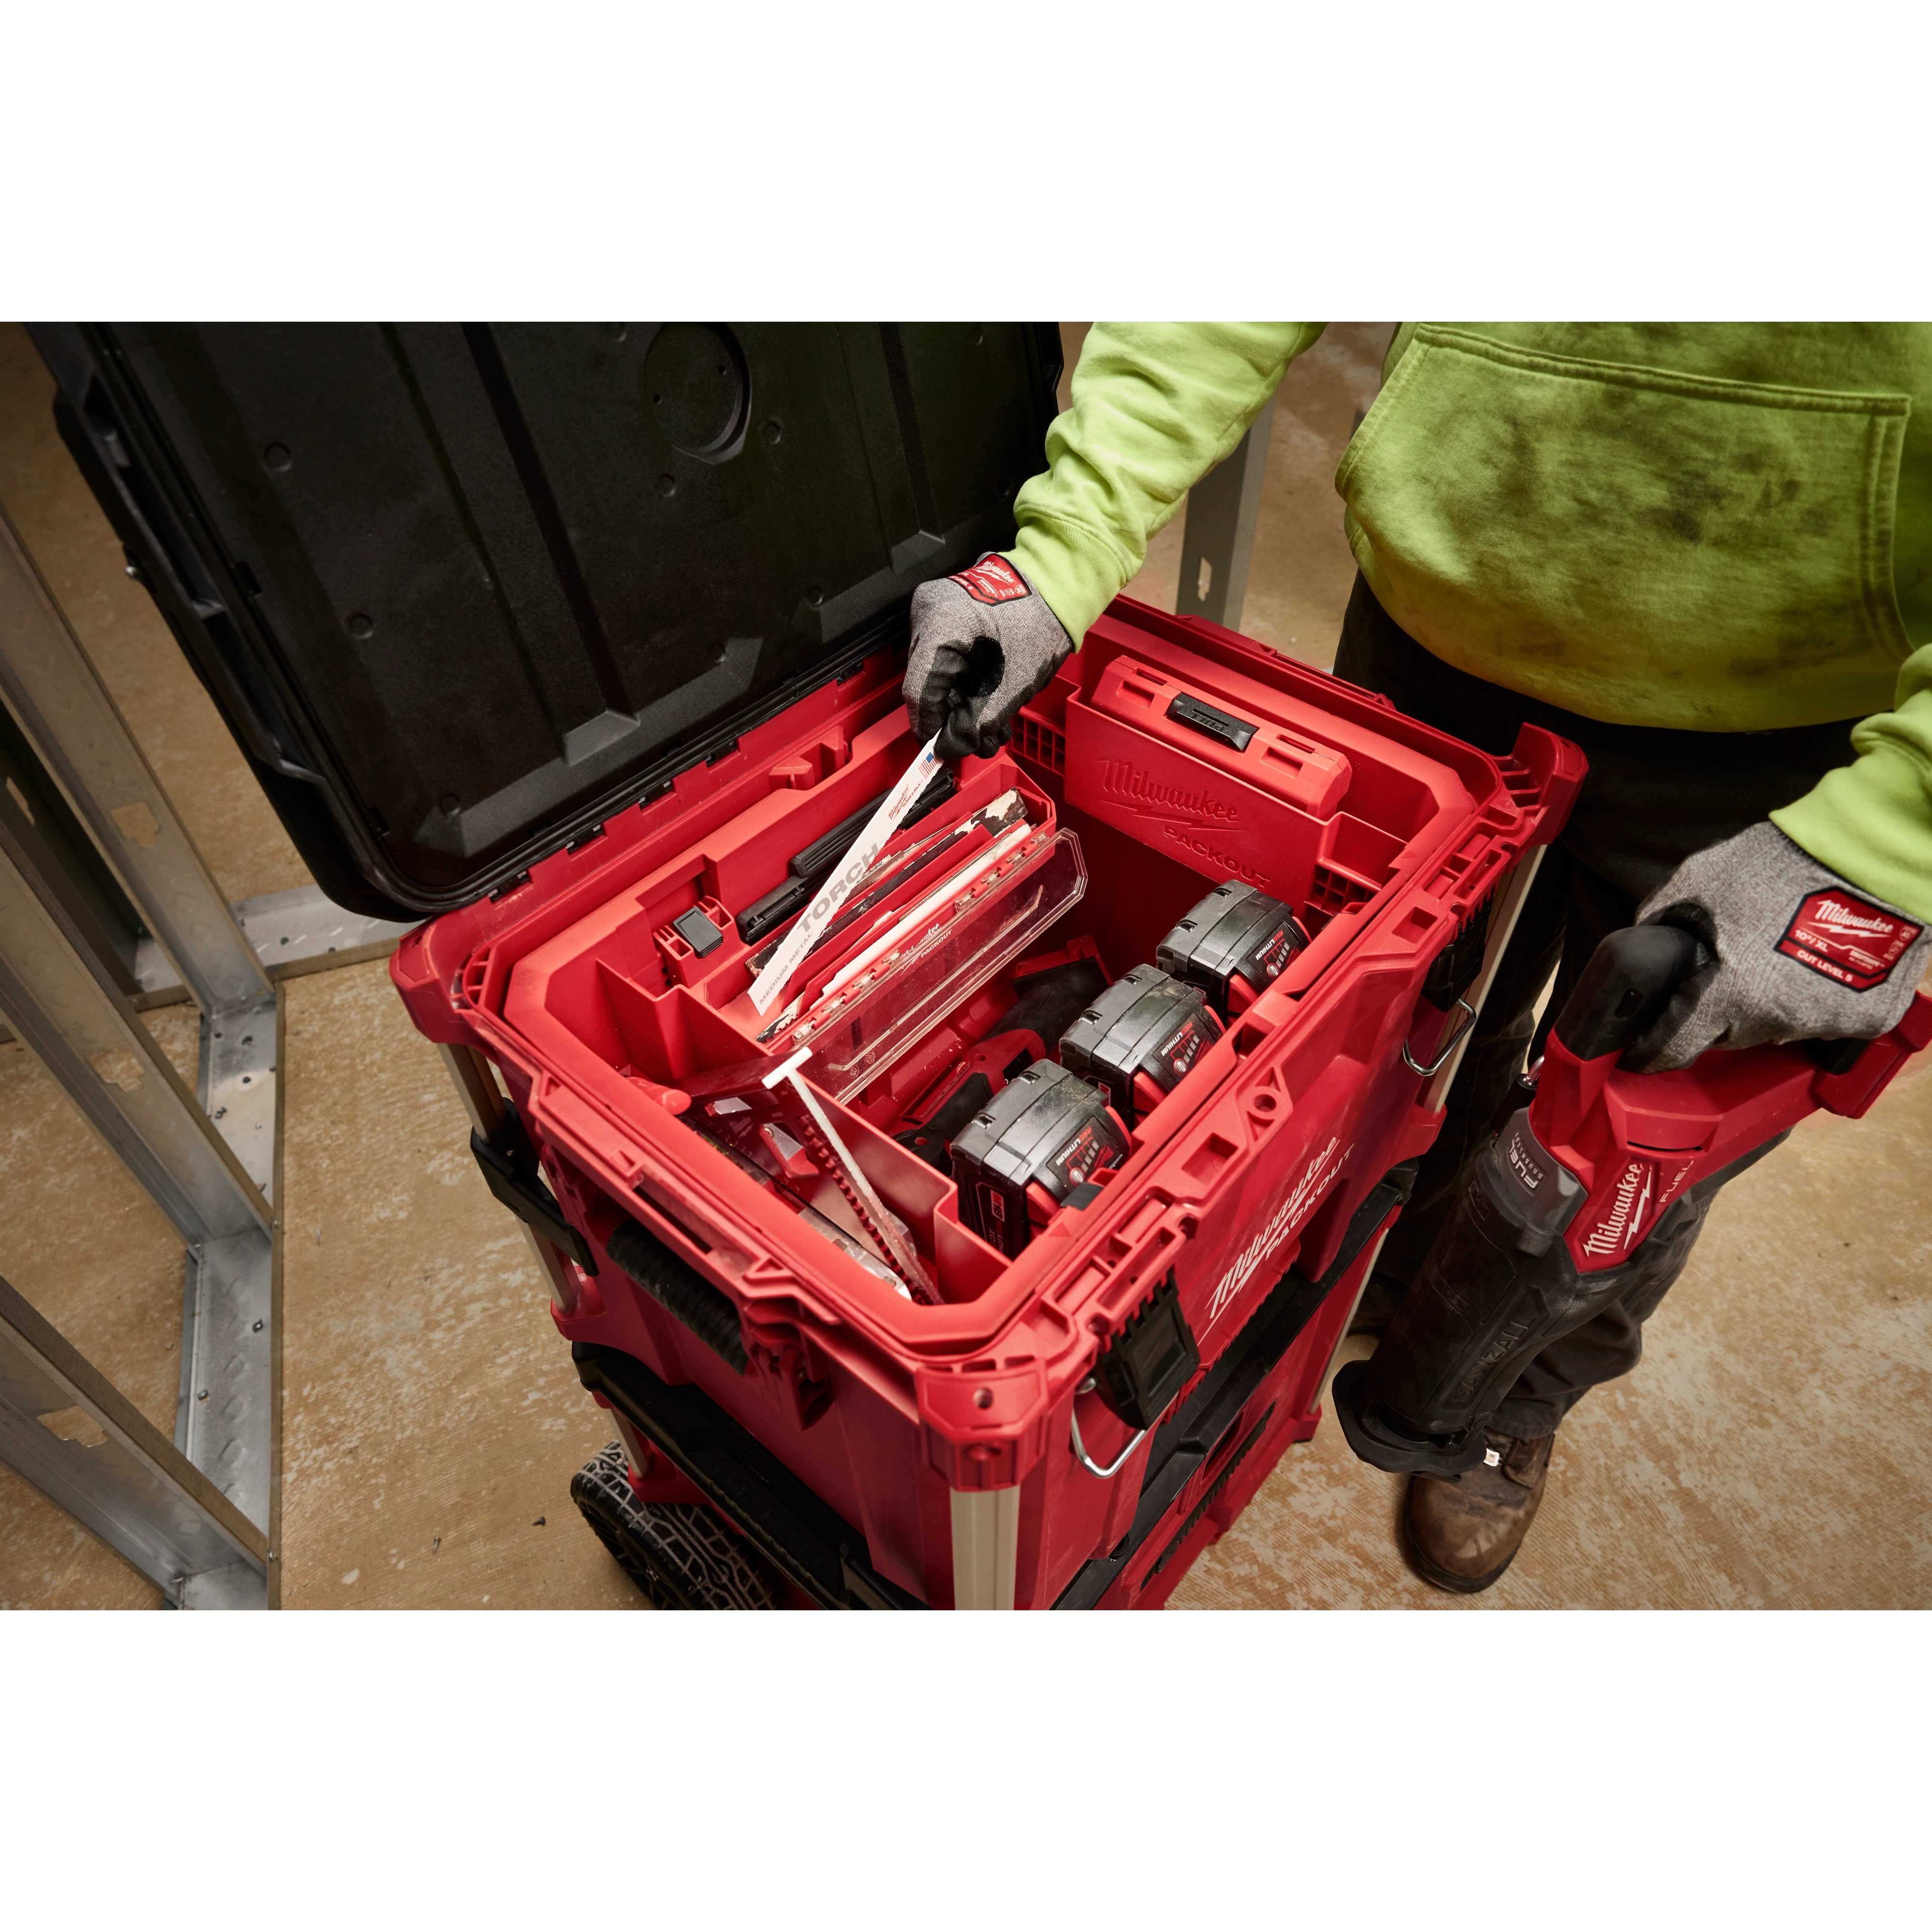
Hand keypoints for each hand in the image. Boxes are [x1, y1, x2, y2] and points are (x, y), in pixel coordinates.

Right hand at [904, 555, 1073, 759]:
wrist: (1057, 583)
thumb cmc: (1042, 619)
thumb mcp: (1012, 684)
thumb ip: (976, 722)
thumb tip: (951, 748)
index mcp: (941, 626)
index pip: (919, 691)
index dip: (930, 729)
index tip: (942, 752)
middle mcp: (930, 615)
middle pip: (928, 684)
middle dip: (955, 720)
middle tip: (980, 744)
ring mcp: (938, 613)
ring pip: (939, 675)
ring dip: (965, 707)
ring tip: (993, 730)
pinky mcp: (950, 617)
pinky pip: (949, 659)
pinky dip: (968, 684)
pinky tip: (989, 706)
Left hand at [1627, 822, 1929, 1070]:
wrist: (1871, 857)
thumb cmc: (1784, 864)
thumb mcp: (1697, 882)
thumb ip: (1662, 920)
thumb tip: (1643, 946)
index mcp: (1728, 994)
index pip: (1672, 1050)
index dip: (1648, 1050)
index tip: (1639, 1050)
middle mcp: (1774, 1019)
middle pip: (1725, 1036)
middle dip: (1715, 1011)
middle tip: (1726, 967)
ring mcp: (1823, 1024)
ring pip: (1773, 1027)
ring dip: (1765, 1002)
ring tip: (1775, 952)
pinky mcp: (1864, 1020)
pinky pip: (1821, 1018)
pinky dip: (1812, 996)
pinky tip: (1813, 960)